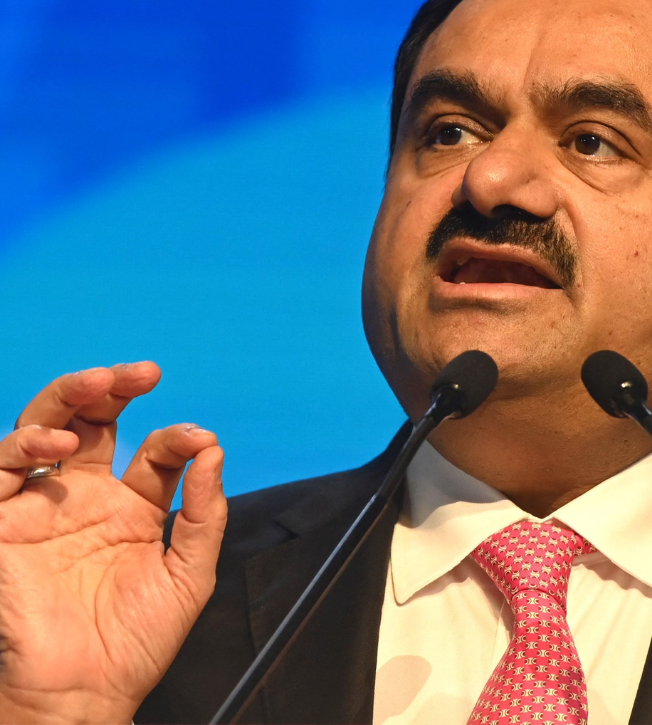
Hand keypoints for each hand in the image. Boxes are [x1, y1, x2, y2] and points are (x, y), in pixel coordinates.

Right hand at [0, 363, 226, 723]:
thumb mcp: (190, 573)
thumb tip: (215, 451)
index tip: (199, 440)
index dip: (176, 438)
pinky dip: (24, 445)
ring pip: (41, 429)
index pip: (152, 451)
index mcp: (131, 507)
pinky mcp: (2, 526)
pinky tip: (60, 444)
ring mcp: (41, 508)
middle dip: (113, 387)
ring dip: (67, 397)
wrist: (87, 694)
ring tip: (99, 385)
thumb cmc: (136, 642)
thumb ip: (205, 512)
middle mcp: (84, 498)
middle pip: (92, 422)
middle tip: (142, 373)